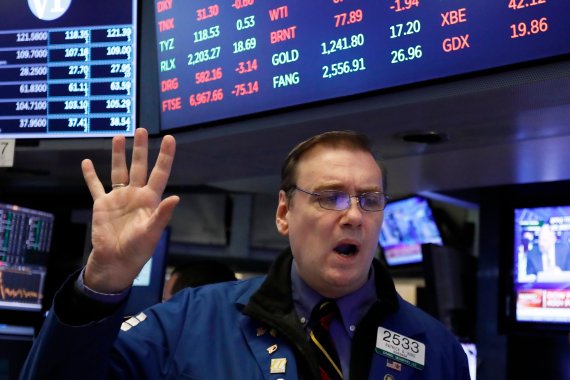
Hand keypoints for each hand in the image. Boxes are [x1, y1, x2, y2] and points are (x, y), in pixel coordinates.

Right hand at [81, 128, 178, 292]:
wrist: (115, 261)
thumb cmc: (137, 250)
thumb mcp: (152, 233)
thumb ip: (162, 215)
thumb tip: (176, 198)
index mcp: (150, 200)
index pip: (160, 173)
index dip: (165, 156)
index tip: (170, 139)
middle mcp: (136, 195)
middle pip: (139, 166)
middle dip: (141, 148)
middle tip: (142, 130)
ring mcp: (119, 198)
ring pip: (119, 171)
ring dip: (118, 154)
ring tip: (119, 137)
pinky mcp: (102, 204)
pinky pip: (95, 186)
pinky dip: (90, 175)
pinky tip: (86, 162)